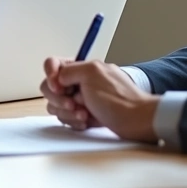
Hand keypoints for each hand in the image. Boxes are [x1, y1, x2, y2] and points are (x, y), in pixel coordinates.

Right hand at [40, 57, 159, 142]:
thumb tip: (57, 78)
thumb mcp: (91, 74)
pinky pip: (66, 119)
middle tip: (72, 104)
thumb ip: (68, 70)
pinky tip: (86, 122)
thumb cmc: (118, 99)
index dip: (50, 75)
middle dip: (59, 99)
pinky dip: (74, 122)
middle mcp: (79, 82)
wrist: (136, 120)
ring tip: (84, 115)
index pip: (53, 65)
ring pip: (57, 105)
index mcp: (81, 68)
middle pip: (50, 88)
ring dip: (67, 113)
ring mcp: (81, 100)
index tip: (58, 86)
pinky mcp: (83, 115)